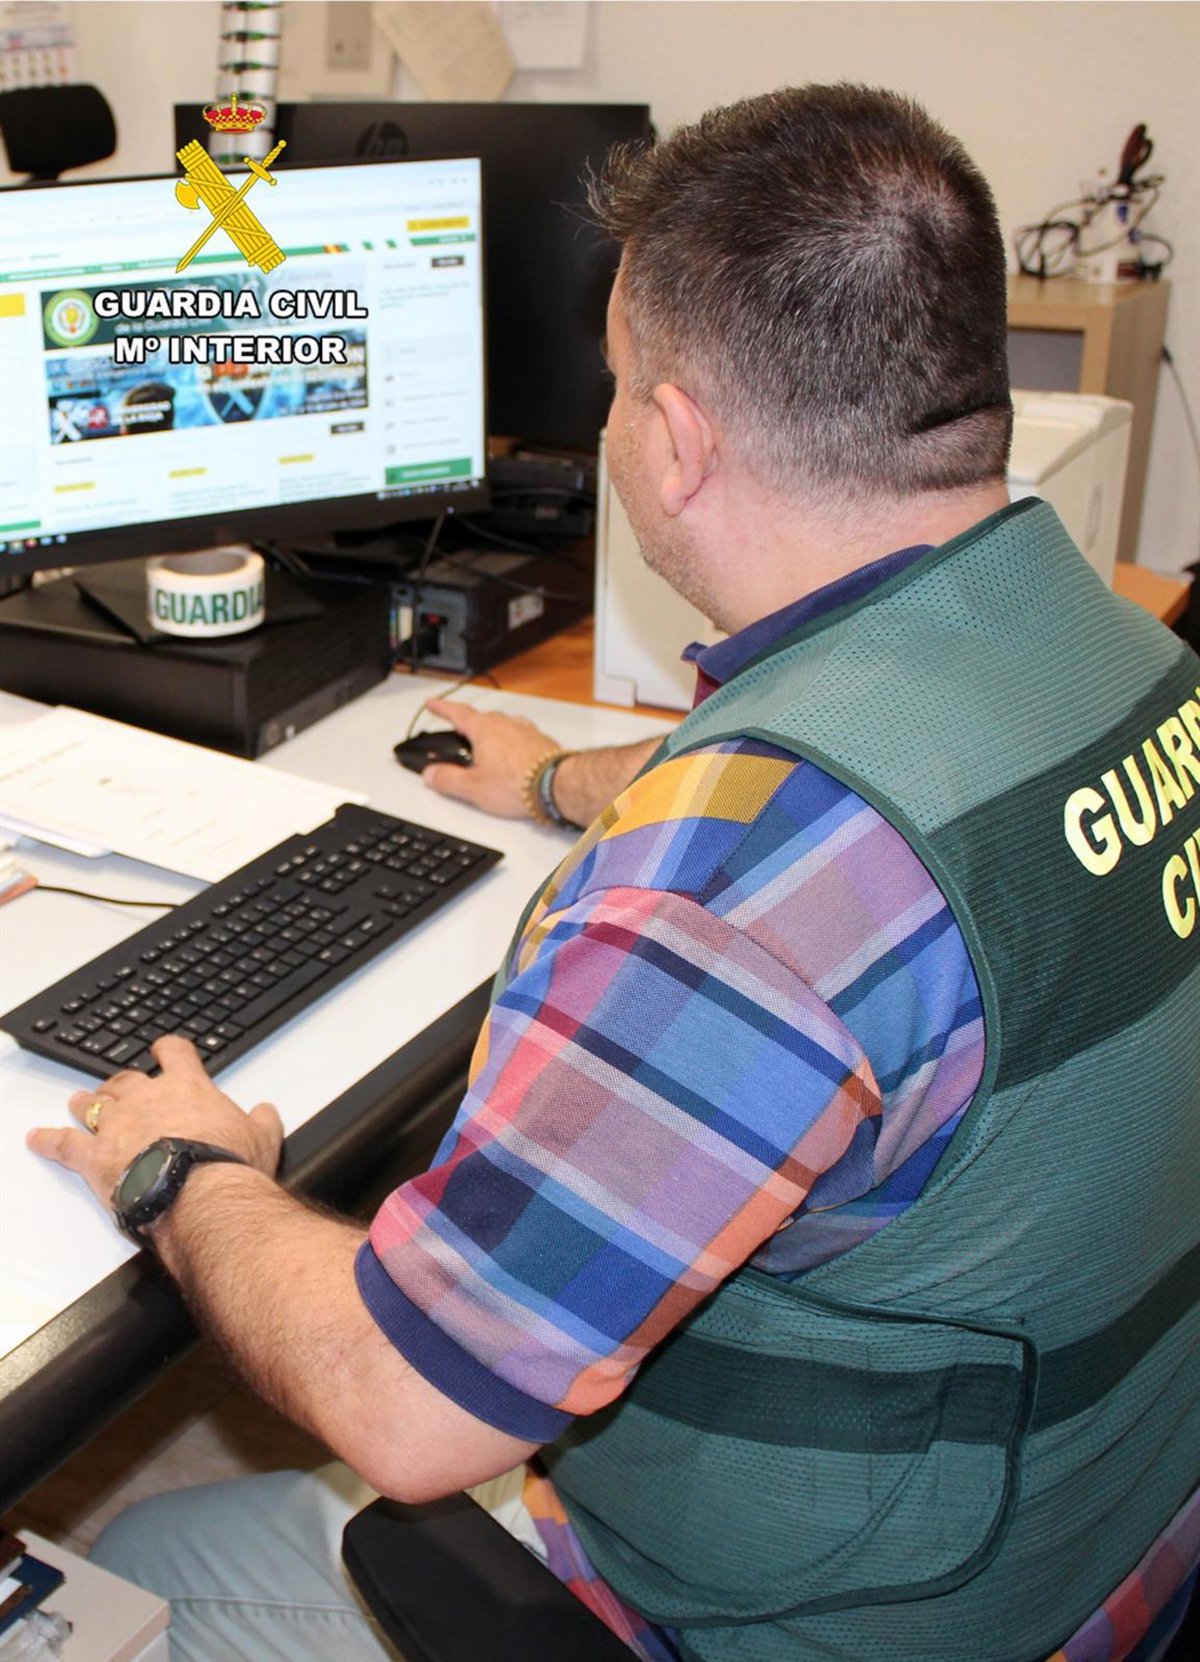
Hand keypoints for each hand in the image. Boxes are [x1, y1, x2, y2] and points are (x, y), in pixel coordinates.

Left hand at [26, 1036, 282, 1217]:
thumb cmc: (230, 1166)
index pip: (175, 1053)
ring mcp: (117, 1126)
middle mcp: (147, 1099)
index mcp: (188, 1088)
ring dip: (85, 1103)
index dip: (167, 1049)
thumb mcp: (262, 1138)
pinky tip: (38, 1138)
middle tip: (117, 1086)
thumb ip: (263, 1120)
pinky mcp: (94, 1157)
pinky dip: (49, 1140)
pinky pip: (64, 1144)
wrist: (201, 1195)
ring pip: (93, 1106)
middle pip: (126, 1080)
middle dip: (120, 1082)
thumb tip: (266, 1111)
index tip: (162, 1048)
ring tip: (78, 1102)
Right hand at [419, 697, 560, 819]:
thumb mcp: (472, 787)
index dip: (442, 707)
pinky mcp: (541, 742)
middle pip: (481, 719)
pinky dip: (512, 743)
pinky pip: (521, 736)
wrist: (556, 785)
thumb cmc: (517, 783)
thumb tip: (431, 774)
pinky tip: (512, 757)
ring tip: (486, 749)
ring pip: (503, 726)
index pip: (457, 712)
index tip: (432, 703)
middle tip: (459, 733)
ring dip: (492, 734)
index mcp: (484, 729)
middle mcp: (506, 724)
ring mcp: (526, 731)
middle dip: (468, 725)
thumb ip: (448, 779)